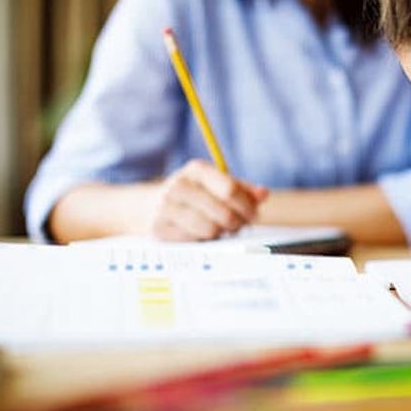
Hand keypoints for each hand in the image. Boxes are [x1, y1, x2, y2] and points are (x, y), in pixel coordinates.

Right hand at [150, 159, 268, 240]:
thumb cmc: (193, 195)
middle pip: (223, 212)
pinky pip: (194, 240)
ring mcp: (166, 207)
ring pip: (210, 229)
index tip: (253, 215)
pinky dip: (203, 240)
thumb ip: (242, 189)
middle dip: (237, 222)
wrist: (148, 206)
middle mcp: (179, 185)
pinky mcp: (159, 228)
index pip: (229, 189)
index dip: (247, 205)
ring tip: (220, 229)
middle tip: (238, 226)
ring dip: (221, 233)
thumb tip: (263, 194)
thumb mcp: (216, 185)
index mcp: (196, 170)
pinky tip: (202, 235)